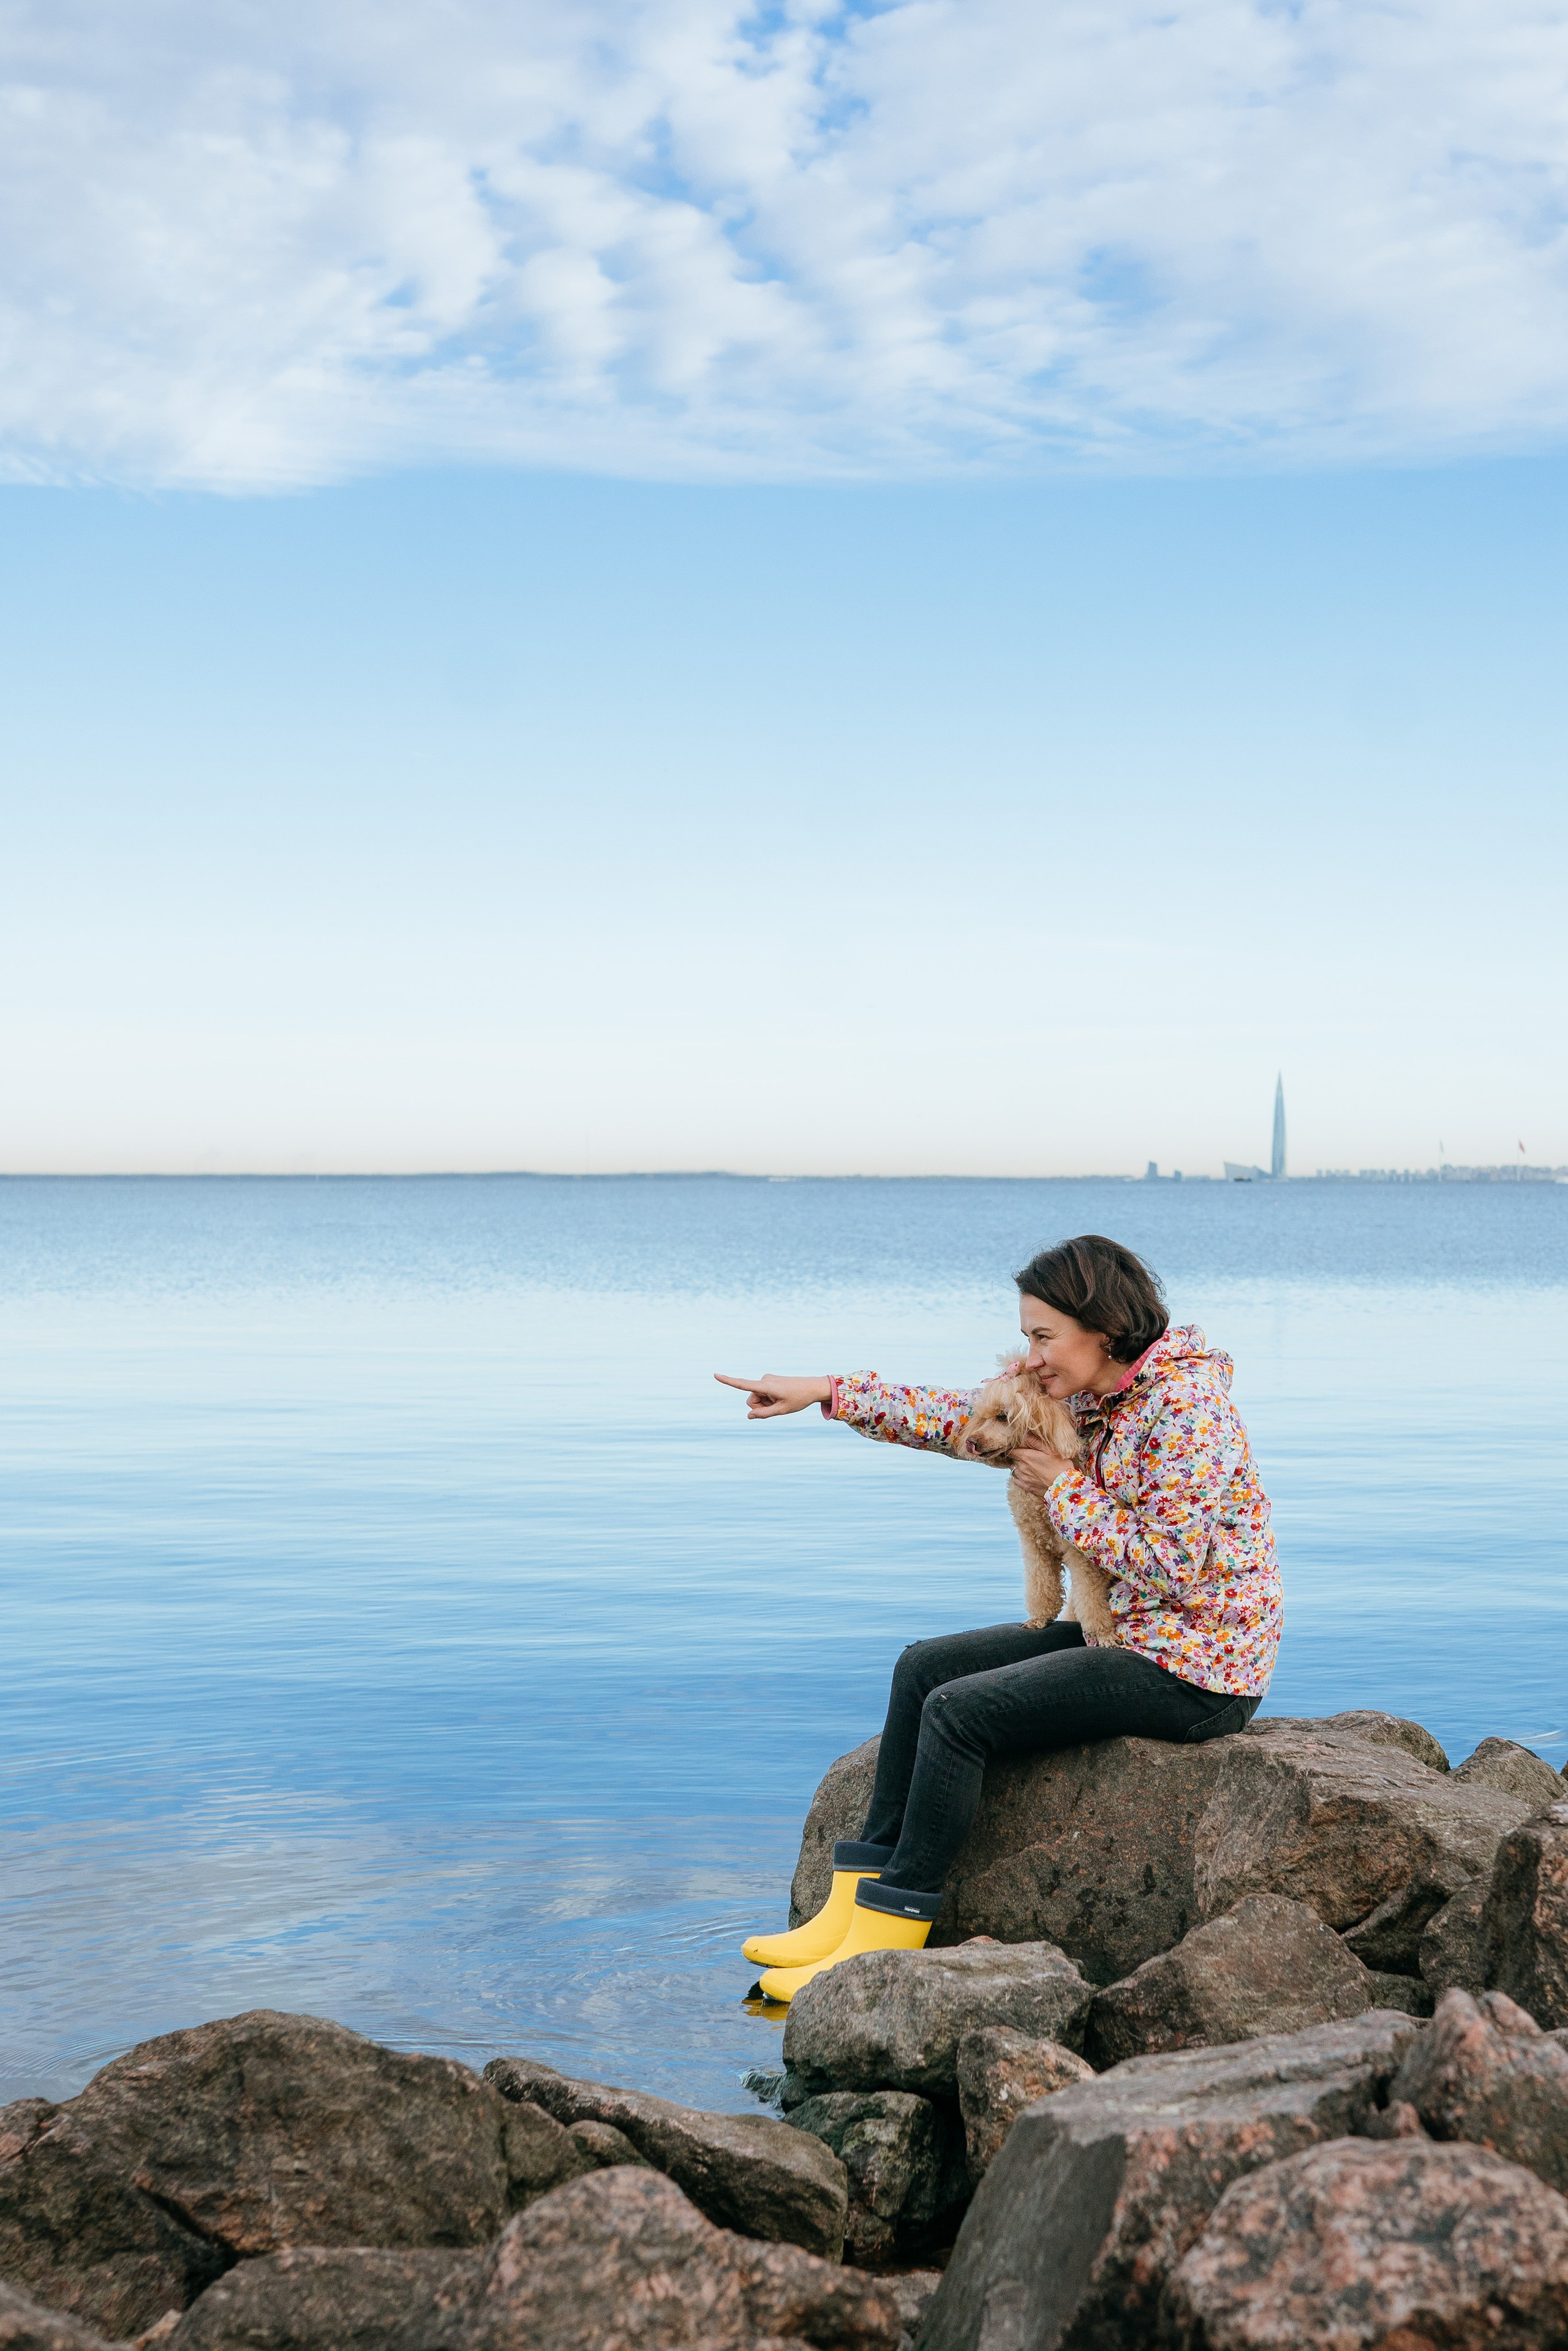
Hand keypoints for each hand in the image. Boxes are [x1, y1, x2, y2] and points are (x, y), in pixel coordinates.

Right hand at [714, 1371, 832, 1418]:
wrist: (813, 1387)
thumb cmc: (799, 1399)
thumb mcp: (782, 1410)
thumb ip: (763, 1414)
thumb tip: (749, 1415)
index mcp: (766, 1385)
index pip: (742, 1384)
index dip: (728, 1380)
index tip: (715, 1374)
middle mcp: (763, 1380)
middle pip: (751, 1400)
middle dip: (760, 1407)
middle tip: (777, 1406)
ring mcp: (766, 1380)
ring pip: (757, 1398)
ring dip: (766, 1404)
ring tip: (781, 1401)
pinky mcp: (769, 1381)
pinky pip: (763, 1394)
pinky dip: (769, 1400)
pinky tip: (781, 1398)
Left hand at [1010, 1445, 1076, 1494]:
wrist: (1065, 1485)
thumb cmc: (1060, 1465)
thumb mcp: (1050, 1450)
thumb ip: (1036, 1442)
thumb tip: (1025, 1435)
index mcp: (1026, 1456)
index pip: (1011, 1451)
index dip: (1012, 1449)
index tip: (1017, 1448)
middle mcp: (1022, 1467)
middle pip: (1012, 1460)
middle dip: (1016, 1457)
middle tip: (1024, 1456)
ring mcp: (1023, 1478)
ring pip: (1013, 1470)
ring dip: (1017, 1467)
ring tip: (1025, 1465)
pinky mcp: (1026, 1487)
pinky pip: (1015, 1480)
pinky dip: (1018, 1477)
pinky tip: (1025, 1475)